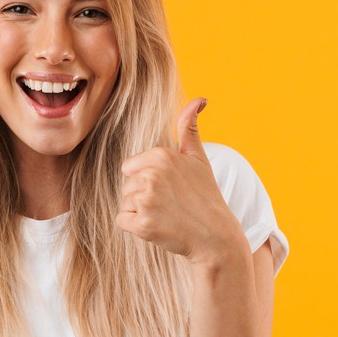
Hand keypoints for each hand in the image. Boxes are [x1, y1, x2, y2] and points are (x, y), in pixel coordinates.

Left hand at [116, 98, 246, 265]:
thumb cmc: (205, 196)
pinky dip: (136, 228)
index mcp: (161, 155)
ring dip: (140, 212)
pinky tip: (158, 227)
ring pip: (124, 203)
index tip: (170, 188)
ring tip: (166, 215)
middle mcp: (151, 174)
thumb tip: (199, 99)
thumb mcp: (199, 158)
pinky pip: (122, 221)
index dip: (147, 180)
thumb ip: (189, 128)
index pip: (130, 167)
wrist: (215, 237)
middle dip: (143, 196)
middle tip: (170, 204)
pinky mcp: (142, 224)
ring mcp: (146, 200)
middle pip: (126, 185)